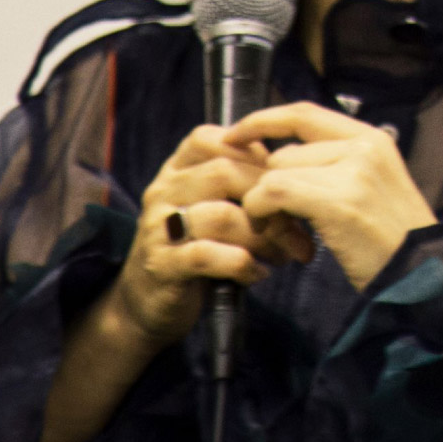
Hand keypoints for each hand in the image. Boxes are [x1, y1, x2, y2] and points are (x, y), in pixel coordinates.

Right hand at [109, 124, 313, 351]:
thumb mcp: (208, 209)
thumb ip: (238, 190)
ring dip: (263, 237)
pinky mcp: (161, 265)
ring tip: (284, 255)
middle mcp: (163, 191)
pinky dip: (242, 264)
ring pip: (220, 215)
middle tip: (297, 230)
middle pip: (222, 173)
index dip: (251, 153)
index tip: (282, 182)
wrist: (145, 301)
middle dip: (268, 200)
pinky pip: (207, 256)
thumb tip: (296, 184)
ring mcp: (159, 227)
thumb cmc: (193, 249)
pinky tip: (258, 274)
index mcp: (175, 170)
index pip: (210, 139)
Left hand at [226, 102, 436, 290]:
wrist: (426, 281)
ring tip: (280, 230)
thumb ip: (334, 164)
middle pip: (285, 150)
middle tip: (272, 216)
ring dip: (265, 202)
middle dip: (268, 183)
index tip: (234, 133)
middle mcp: (364, 147)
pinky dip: (263, 211)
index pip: (304, 113)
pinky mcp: (340, 201)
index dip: (264, 119)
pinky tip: (276, 234)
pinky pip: (275, 191)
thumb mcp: (371, 187)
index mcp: (372, 139)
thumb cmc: (392, 244)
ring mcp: (354, 171)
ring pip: (276, 171)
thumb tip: (279, 153)